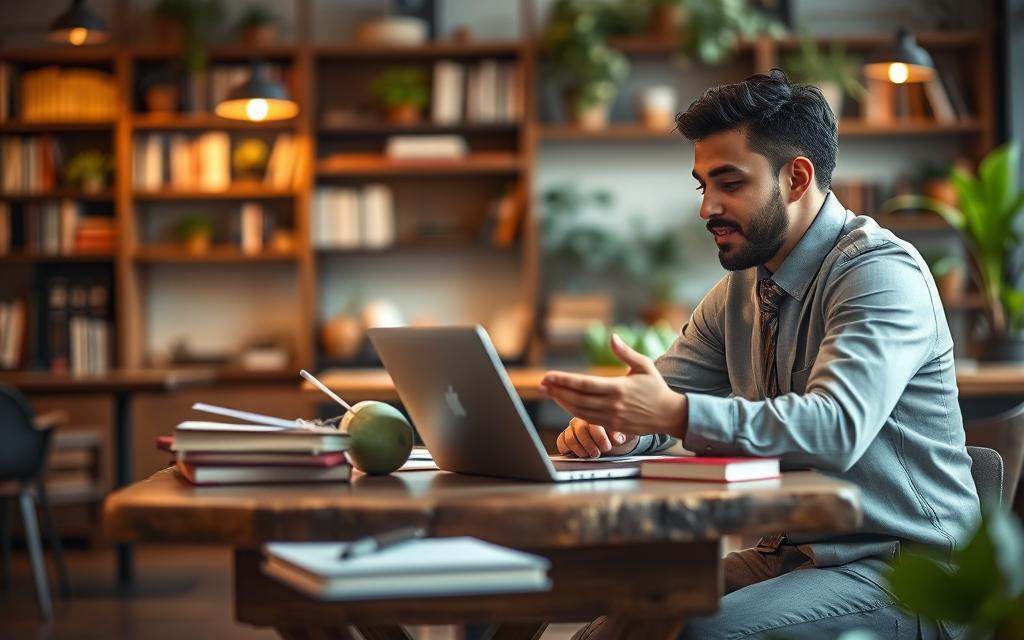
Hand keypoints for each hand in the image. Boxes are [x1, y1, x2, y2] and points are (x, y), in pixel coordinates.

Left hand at [541, 334, 687, 438]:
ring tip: (549, 391)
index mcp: (618, 388)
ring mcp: (611, 418)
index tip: (548, 376)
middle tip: (541, 383)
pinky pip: (587, 419)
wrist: (668, 415)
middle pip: (576, 399)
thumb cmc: (656, 387)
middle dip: (556, 390)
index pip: (583, 384)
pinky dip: (572, 411)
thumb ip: (625, 353)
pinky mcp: (611, 427)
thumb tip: (612, 337)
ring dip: (561, 401)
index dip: (563, 380)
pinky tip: (564, 402)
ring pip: (579, 411)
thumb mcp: (644, 365)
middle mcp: (612, 405)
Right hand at [556, 418, 638, 457]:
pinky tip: (580, 453)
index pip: (593, 423)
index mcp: (596, 414)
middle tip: (597, 453)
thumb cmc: (617, 432)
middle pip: (580, 430)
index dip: (600, 438)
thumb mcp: (622, 432)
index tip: (606, 447)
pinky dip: (569, 450)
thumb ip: (619, 434)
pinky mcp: (565, 436)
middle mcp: (583, 419)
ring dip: (581, 449)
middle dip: (590, 445)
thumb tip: (616, 438)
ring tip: (589, 454)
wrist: (611, 437)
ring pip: (570, 437)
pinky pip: (561, 442)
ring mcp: (572, 427)